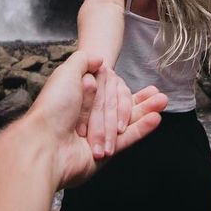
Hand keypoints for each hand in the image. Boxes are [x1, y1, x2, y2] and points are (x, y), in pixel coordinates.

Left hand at [26, 49, 167, 189]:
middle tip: (160, 95)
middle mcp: (86, 116)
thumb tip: (99, 58)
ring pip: (126, 120)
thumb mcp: (66, 73)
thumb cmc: (53, 107)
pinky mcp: (104, 152)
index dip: (114, 86)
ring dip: (146, 111)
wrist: (46, 145)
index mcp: (76, 98)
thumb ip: (84, 61)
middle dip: (139, 100)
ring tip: (164, 102)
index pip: (104, 89)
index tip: (119, 80)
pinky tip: (156, 118)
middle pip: (118, 105)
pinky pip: (127, 138)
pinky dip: (142, 128)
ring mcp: (96, 135)